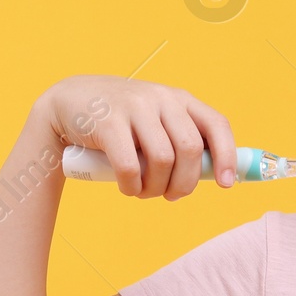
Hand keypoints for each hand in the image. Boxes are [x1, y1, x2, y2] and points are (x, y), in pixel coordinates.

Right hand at [35, 75, 236, 199]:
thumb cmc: (120, 123)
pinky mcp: (108, 122)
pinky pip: (131, 166)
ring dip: (156, 188)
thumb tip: (213, 175)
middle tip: (170, 196)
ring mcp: (135, 107)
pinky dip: (132, 186)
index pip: (217, 125)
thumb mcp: (155, 121)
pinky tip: (128, 188)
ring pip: (162, 160)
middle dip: (184, 183)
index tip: (227, 184)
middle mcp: (161, 98)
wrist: (67, 103)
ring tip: (145, 193)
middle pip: (190, 150)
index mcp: (180, 99)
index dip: (227, 156)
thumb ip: (180, 140)